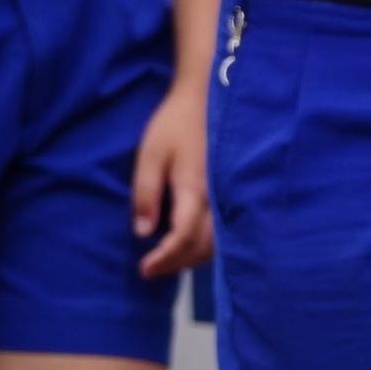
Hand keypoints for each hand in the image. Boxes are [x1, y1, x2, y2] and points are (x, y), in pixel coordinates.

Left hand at [131, 81, 213, 277]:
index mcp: (195, 189)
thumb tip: (143, 232)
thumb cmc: (174, 124)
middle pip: (203, 247)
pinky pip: (223, 230)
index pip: (183, 237)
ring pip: (217, 242)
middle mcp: (216, 197)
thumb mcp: (150, 154)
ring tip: (167, 261)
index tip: (144, 269)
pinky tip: (188, 243)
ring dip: (192, 258)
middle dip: (177, 264)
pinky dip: (205, 245)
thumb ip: (145, 193)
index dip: (165, 258)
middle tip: (150, 270)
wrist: (205, 99)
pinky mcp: (228, 191)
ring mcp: (226, 195)